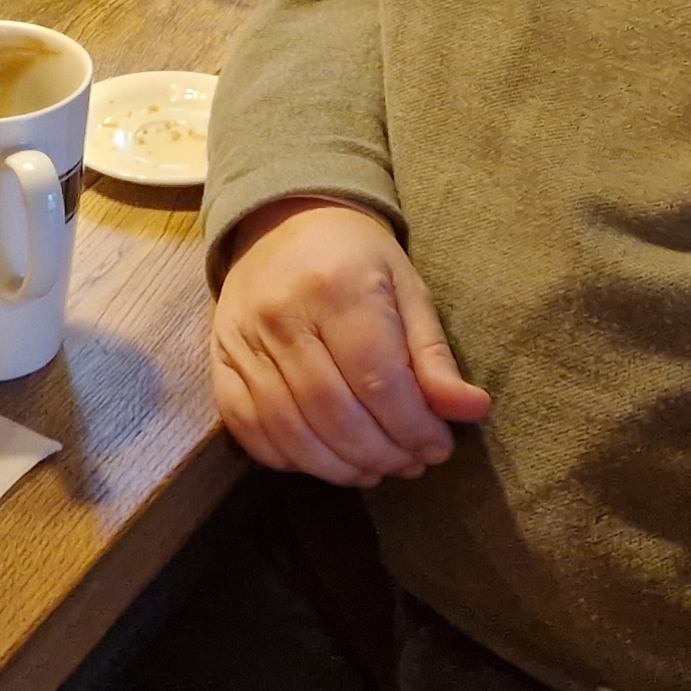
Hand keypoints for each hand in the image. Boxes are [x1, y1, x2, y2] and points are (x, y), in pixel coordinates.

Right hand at [210, 196, 490, 483]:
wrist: (282, 220)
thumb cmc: (357, 258)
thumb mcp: (407, 290)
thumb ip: (433, 355)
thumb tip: (472, 411)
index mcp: (338, 288)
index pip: (378, 380)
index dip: (413, 427)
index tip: (439, 447)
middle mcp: (282, 316)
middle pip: (333, 412)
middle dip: (381, 453)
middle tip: (411, 464)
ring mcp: (243, 341)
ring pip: (290, 430)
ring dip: (339, 467)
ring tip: (375, 470)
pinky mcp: (219, 361)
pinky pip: (248, 427)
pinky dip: (290, 458)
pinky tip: (326, 459)